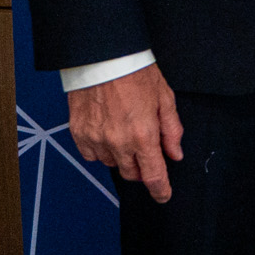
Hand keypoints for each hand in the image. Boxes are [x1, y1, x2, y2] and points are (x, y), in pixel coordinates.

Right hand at [68, 63, 184, 203]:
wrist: (102, 58)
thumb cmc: (136, 74)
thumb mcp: (165, 98)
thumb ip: (171, 130)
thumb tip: (175, 154)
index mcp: (143, 135)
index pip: (153, 175)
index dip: (160, 189)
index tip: (164, 196)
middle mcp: (117, 143)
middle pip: (131, 173)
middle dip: (142, 168)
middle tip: (147, 151)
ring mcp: (95, 140)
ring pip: (111, 163)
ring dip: (122, 156)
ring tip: (126, 132)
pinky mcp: (78, 134)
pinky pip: (92, 154)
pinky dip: (102, 149)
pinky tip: (108, 133)